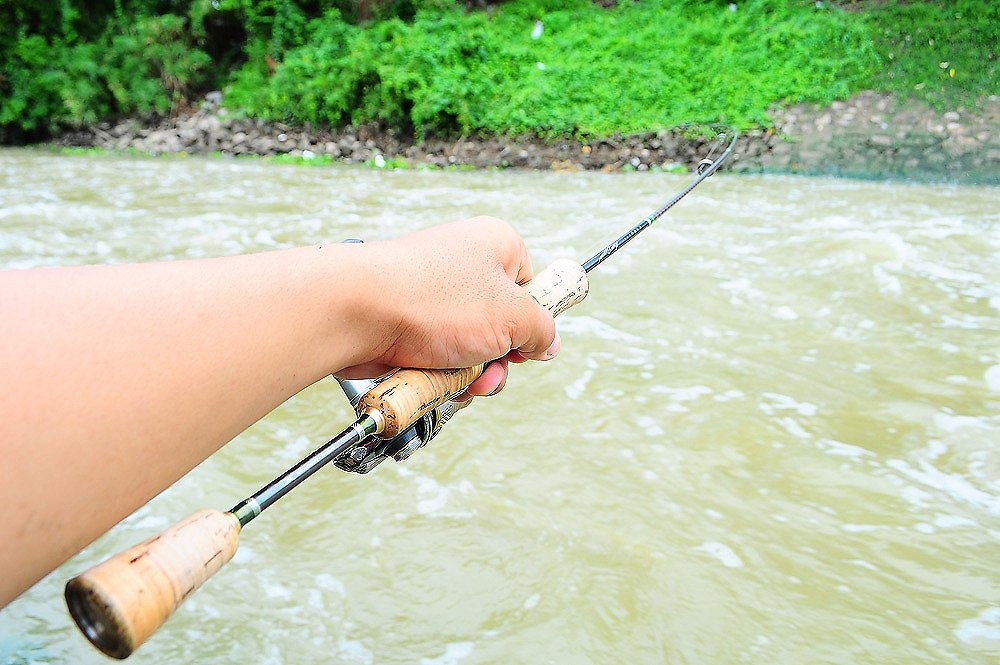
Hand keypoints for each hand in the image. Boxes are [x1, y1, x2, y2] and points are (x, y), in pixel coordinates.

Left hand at [335, 216, 560, 395]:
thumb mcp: (512, 317)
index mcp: (495, 245)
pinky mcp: (407, 322)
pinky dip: (438, 373)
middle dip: (498, 359)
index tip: (529, 344)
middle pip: (500, 324)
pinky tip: (430, 377)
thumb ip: (541, 330)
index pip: (532, 285)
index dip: (533, 321)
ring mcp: (432, 295)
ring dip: (469, 373)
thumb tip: (547, 342)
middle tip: (491, 371)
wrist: (355, 311)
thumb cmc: (432, 301)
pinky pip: (437, 356)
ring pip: (468, 347)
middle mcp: (463, 265)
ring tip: (454, 376)